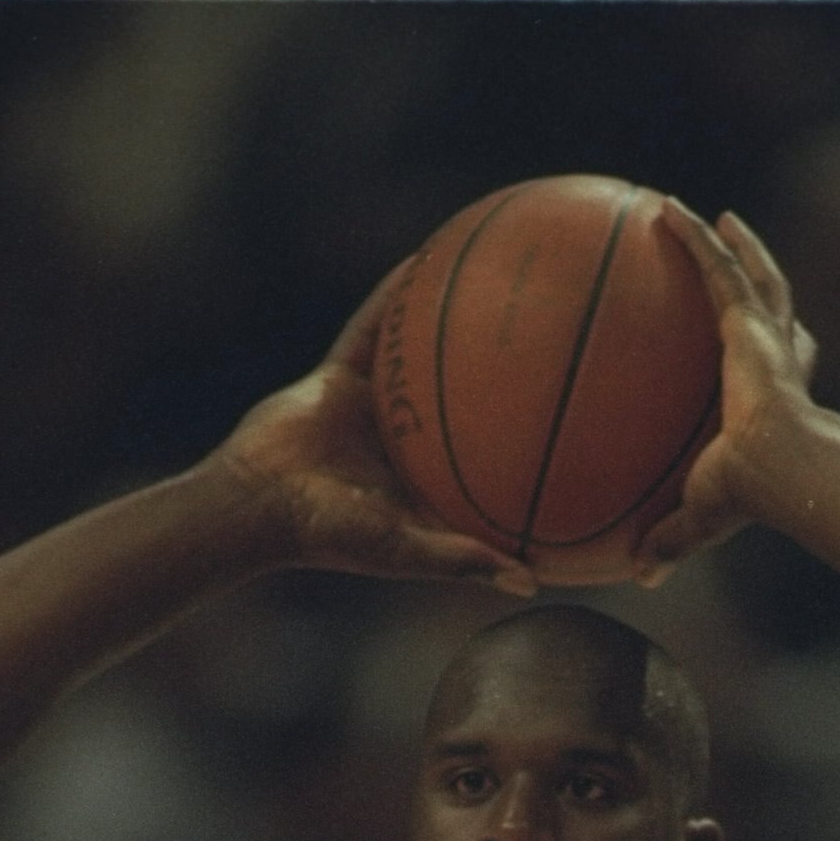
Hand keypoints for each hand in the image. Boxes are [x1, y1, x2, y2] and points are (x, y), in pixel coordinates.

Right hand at [218, 268, 535, 593]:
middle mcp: (411, 441)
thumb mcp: (404, 550)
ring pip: (426, 353)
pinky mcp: (341, 374)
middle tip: (563, 331)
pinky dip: (398, 292)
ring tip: (503, 273)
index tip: (583, 416)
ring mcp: (377, 404)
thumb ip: (463, 562)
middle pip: (472, 397)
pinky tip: (430, 254)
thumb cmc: (328, 536)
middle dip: (510, 368)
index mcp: (431, 483)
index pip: (494, 458)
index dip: (535, 438)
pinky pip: (377, 322)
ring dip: (458, 316)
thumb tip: (532, 585)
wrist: (256, 504)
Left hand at [633, 205, 820, 583]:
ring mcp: (767, 336)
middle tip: (742, 259)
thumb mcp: (701, 518)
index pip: (786, 369)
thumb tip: (640, 578)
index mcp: (779, 403)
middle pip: (777, 310)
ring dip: (734, 245)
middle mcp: (780, 361)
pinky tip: (662, 206)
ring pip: (754, 275)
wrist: (784, 468)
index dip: (782, 352)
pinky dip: (692, 235)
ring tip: (711, 218)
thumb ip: (671, 539)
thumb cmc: (751, 498)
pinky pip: (715, 265)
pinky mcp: (748, 320)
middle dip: (763, 282)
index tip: (768, 342)